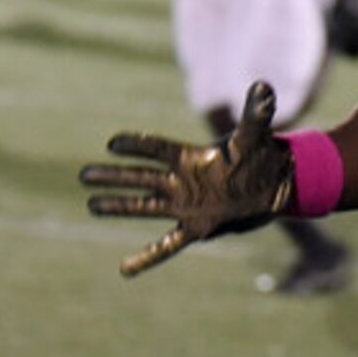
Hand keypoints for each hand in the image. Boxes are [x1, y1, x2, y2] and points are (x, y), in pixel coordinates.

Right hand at [79, 80, 294, 276]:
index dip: (137, 146)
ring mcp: (186, 205)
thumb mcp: (256, 135)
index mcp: (190, 157)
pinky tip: (125, 269)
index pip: (157, 149)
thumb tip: (264, 88)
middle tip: (84, 175)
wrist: (273, 184)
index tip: (114, 144)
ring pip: (144, 206)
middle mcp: (181, 181)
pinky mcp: (196, 227)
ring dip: (119, 205)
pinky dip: (147, 257)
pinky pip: (167, 245)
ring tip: (92, 205)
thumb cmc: (260, 155)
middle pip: (140, 177)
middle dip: (113, 177)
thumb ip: (256, 113)